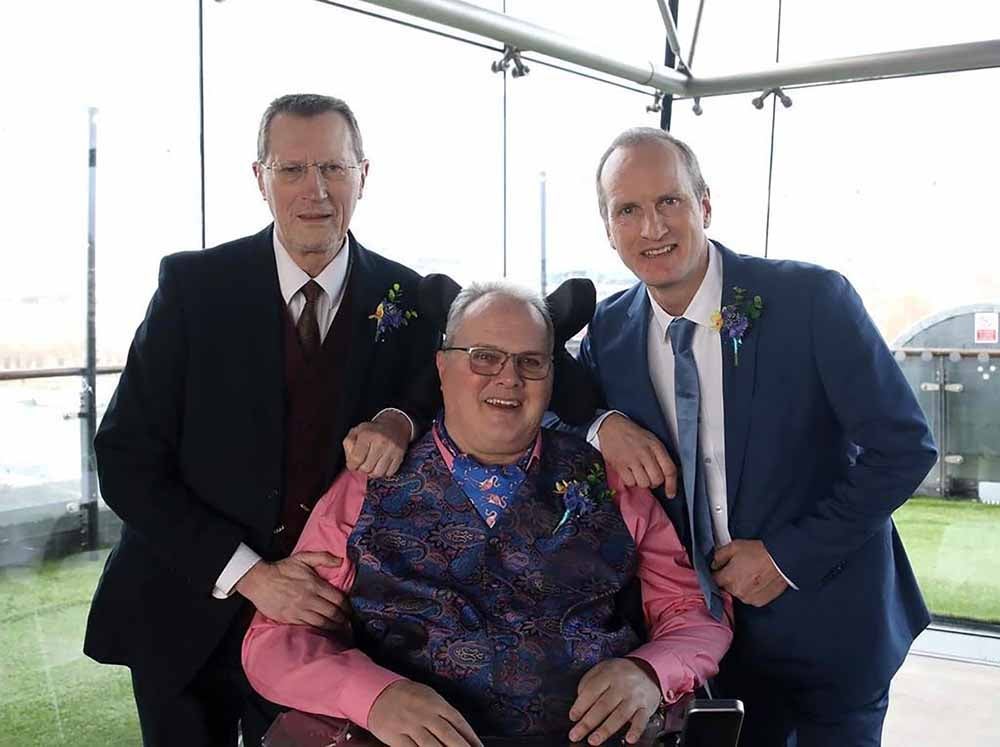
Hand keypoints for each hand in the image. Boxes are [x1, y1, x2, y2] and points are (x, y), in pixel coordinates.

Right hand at [235, 551, 348, 628]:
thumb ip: (324, 557)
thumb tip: (341, 560)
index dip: (347, 606)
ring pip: (322, 623)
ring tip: (341, 628)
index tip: (350, 609)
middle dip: (344, 618)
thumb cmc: (281, 569)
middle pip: (333, 613)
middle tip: (349, 621)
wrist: (259, 581)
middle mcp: (308, 599)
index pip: (338, 599)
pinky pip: (309, 627)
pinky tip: (325, 631)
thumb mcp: (303, 557)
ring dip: (334, 627)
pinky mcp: (290, 619)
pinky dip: (319, 630)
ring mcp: (299, 611)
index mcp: (314, 585)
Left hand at [343, 411, 410, 477]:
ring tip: (371, 466)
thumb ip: (349, 445)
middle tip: (362, 464)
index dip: (352, 465)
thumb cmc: (373, 430)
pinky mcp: (400, 456)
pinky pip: (389, 473)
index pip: (356, 459)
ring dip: (372, 473)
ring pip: (378, 473)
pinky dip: (383, 472)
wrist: (394, 425)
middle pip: (366, 468)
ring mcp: (391, 450)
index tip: (353, 465)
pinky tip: (380, 465)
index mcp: (367, 435)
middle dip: (362, 469)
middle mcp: (380, 442)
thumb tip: (351, 461)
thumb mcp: (356, 431)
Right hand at [368, 680, 482, 746]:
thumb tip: (463, 733)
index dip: (470, 737)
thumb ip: (445, 714)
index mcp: (436, 702)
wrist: (379, 693)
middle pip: (447, 735)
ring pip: (431, 746)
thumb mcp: (430, 697)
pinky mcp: (396, 737)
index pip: (458, 721)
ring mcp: (410, 725)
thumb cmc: (409, 696)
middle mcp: (424, 714)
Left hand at [568, 658, 661, 744]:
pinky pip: (641, 720)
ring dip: (605, 730)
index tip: (573, 717)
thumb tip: (579, 703)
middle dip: (588, 722)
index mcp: (608, 674)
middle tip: (576, 734)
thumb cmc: (620, 673)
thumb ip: (589, 682)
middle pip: (603, 705)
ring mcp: (635, 696)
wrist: (648, 670)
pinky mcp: (646, 707)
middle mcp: (622, 685)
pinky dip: (635, 730)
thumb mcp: (603, 669)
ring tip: (594, 740)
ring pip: (619, 715)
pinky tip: (629, 739)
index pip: (591, 690)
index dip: (580, 705)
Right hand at [597, 414, 676, 493]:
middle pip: (657, 480)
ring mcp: (632, 459)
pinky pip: (630, 483)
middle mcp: (645, 453)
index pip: (669, 469)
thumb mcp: (652, 440)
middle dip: (654, 482)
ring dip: (642, 482)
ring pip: (644, 483)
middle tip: (648, 476)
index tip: (670, 493)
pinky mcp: (619, 465)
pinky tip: (629, 472)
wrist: (612, 427)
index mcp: (656, 446)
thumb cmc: (633, 435)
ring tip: (637, 473)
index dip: (672, 485)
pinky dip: (630, 481)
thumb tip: (666, 477)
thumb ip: (660, 457)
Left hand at [712, 539, 788, 606]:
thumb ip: (719, 555)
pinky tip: (757, 580)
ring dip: (741, 585)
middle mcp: (737, 591)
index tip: (721, 569)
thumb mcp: (734, 546)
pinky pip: (749, 597)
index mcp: (728, 578)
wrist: (781, 560)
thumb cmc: (760, 553)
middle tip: (740, 568)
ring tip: (751, 573)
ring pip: (738, 593)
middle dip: (730, 578)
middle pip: (726, 587)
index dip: (717, 573)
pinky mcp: (759, 602)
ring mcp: (748, 598)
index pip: (714, 579)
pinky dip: (751, 591)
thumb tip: (714, 563)